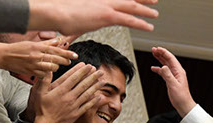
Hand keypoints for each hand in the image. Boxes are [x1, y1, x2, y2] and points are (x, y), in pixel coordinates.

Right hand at [0, 37, 75, 76]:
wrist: (4, 56)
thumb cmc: (18, 49)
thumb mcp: (33, 43)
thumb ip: (47, 43)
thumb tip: (59, 40)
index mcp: (37, 47)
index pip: (55, 50)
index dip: (66, 53)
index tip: (75, 55)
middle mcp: (36, 55)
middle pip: (55, 59)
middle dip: (64, 61)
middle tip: (68, 62)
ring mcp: (33, 65)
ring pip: (51, 68)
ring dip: (55, 68)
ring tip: (56, 66)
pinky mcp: (31, 72)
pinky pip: (43, 75)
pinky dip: (46, 74)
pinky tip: (46, 72)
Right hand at [27, 0, 158, 34]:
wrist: (57, 11)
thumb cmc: (61, 14)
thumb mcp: (74, 15)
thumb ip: (79, 21)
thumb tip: (76, 28)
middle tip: (154, 0)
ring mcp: (106, 6)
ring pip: (131, 7)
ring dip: (145, 11)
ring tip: (155, 14)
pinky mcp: (107, 15)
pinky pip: (128, 19)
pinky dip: (140, 23)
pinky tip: (148, 26)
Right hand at [29, 64, 103, 122]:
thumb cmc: (41, 108)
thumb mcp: (39, 93)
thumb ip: (44, 80)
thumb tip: (48, 70)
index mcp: (61, 90)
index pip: (74, 78)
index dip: (82, 71)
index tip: (88, 66)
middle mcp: (69, 97)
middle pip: (83, 85)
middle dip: (92, 77)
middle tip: (100, 71)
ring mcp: (74, 106)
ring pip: (87, 94)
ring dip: (96, 87)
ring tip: (103, 81)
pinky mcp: (76, 114)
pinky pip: (87, 106)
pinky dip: (94, 101)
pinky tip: (99, 96)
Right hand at [151, 47, 196, 116]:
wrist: (184, 105)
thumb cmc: (181, 97)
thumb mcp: (173, 85)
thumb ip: (168, 75)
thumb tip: (163, 67)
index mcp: (179, 71)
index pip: (170, 58)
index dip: (163, 52)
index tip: (157, 48)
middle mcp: (177, 72)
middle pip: (168, 59)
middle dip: (161, 53)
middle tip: (153, 49)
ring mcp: (174, 76)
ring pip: (166, 64)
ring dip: (160, 59)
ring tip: (154, 54)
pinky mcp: (171, 80)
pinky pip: (164, 72)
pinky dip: (159, 69)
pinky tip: (154, 68)